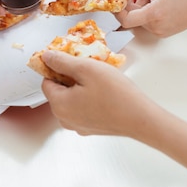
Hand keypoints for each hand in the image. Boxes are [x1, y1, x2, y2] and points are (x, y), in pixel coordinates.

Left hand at [41, 50, 156, 137]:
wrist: (141, 118)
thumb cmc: (115, 94)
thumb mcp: (86, 68)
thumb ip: (62, 61)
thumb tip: (46, 57)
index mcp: (58, 105)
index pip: (46, 80)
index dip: (57, 67)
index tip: (72, 60)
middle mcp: (64, 118)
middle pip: (58, 90)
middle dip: (70, 77)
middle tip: (88, 68)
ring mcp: (77, 125)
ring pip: (71, 98)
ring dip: (80, 86)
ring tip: (98, 79)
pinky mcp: (90, 128)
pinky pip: (81, 108)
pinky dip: (88, 98)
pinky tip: (103, 92)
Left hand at [116, 0, 186, 36]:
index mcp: (154, 14)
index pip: (126, 19)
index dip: (119, 9)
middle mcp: (155, 26)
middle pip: (132, 17)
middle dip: (134, 3)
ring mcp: (159, 32)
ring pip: (140, 19)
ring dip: (142, 7)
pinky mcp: (162, 33)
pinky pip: (147, 22)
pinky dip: (149, 12)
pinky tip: (161, 4)